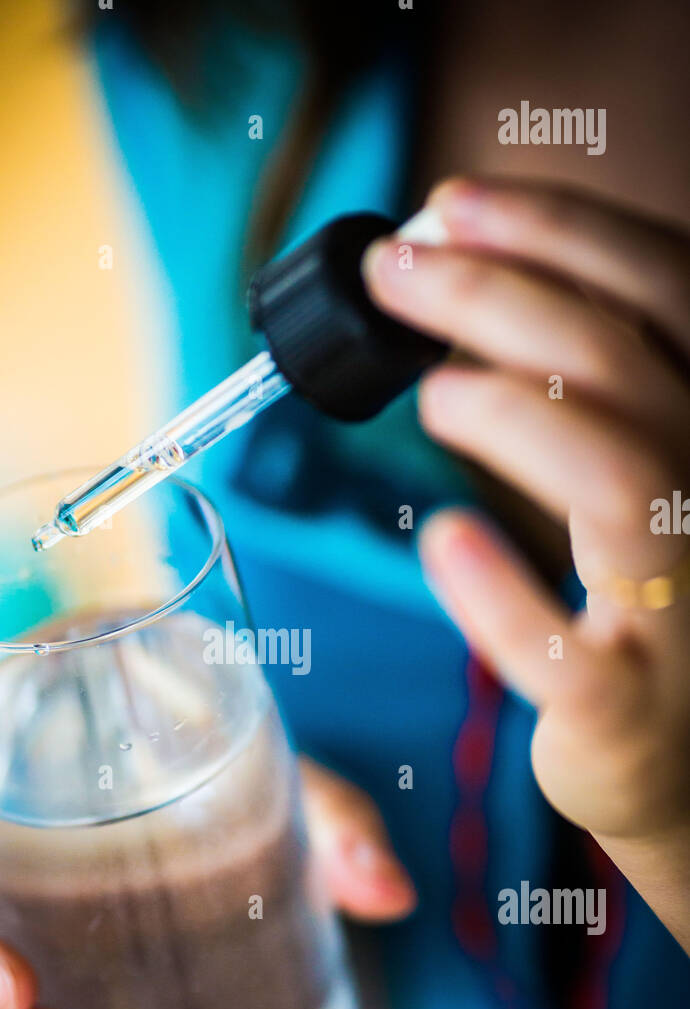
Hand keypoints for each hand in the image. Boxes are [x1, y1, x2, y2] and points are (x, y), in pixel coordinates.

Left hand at [362, 178, 689, 949]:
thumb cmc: (652, 603)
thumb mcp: (650, 473)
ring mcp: (684, 608)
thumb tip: (468, 283)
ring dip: (507, 412)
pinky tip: (443, 540)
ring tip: (428, 392)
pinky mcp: (627, 705)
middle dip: (493, 294)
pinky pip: (559, 644)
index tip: (449, 203)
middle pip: (620, 362)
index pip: (664, 291)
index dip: (557, 232)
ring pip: (614, 476)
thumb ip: (592, 388)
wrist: (686, 761)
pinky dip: (495, 587)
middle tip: (392, 270)